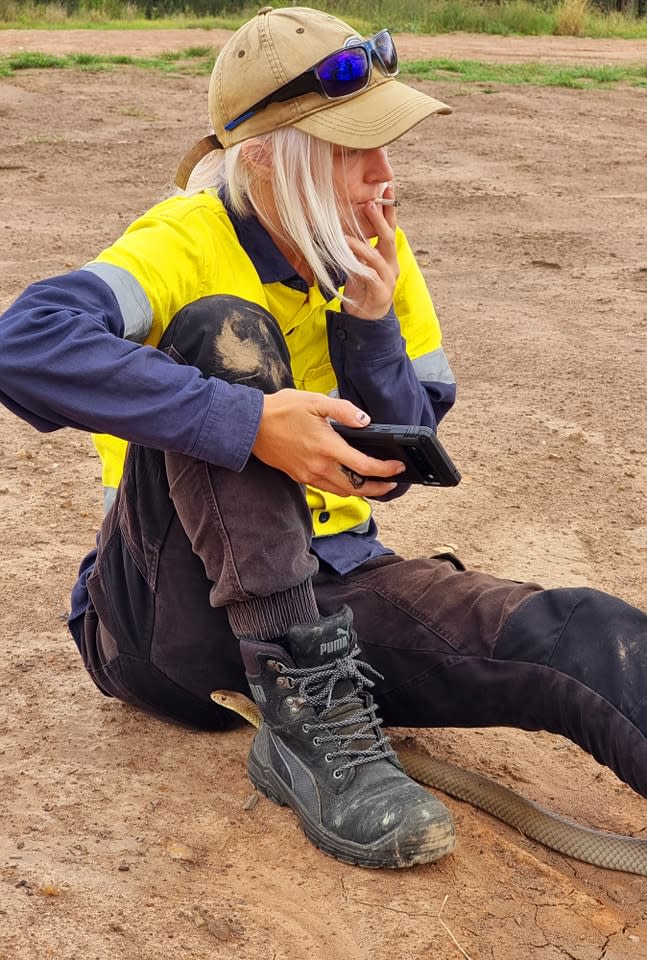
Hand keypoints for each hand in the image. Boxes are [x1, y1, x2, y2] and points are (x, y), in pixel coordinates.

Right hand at [251, 389, 404, 496]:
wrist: (250, 426)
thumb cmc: (281, 410)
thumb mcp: (315, 402)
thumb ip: (343, 410)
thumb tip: (365, 420)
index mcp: (327, 447)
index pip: (364, 466)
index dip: (386, 470)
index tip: (398, 468)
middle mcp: (320, 467)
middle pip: (357, 488)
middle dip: (378, 488)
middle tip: (392, 483)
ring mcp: (309, 475)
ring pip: (342, 491)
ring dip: (361, 490)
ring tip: (373, 483)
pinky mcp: (300, 478)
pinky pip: (328, 488)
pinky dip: (343, 487)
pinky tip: (348, 479)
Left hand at [341, 185, 398, 319]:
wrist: (366, 319)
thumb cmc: (363, 289)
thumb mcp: (360, 264)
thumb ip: (358, 248)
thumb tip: (345, 226)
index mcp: (387, 256)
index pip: (390, 229)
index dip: (389, 210)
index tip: (388, 189)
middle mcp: (391, 265)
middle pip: (388, 238)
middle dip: (381, 220)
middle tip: (370, 203)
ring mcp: (387, 279)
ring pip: (378, 257)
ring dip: (362, 245)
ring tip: (346, 236)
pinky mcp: (380, 293)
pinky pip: (370, 277)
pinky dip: (360, 267)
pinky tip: (349, 260)